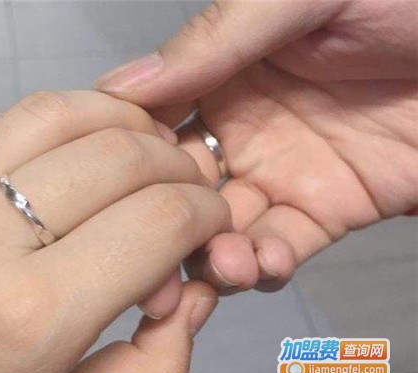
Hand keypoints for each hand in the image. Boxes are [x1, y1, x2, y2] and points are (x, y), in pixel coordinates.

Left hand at [0, 91, 231, 372]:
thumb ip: (150, 371)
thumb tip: (187, 294)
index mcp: (28, 317)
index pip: (158, 221)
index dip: (206, 214)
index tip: (211, 222)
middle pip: (116, 155)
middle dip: (175, 165)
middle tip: (186, 188)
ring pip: (51, 112)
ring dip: (114, 121)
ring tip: (137, 148)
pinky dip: (36, 127)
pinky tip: (54, 159)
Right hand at [96, 0, 417, 293]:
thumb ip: (211, 41)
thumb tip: (120, 84)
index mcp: (220, 73)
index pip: (150, 122)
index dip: (128, 157)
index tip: (109, 188)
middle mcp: (240, 128)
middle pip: (178, 187)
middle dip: (163, 222)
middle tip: (156, 249)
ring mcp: (281, 172)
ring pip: (222, 227)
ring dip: (211, 255)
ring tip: (225, 262)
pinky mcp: (328, 208)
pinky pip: (282, 247)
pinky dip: (265, 265)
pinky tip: (263, 262)